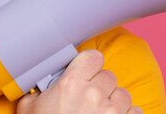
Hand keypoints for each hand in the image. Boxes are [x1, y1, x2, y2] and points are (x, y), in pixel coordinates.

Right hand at [17, 50, 141, 113]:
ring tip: (102, 111)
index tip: (86, 71)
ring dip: (114, 101)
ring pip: (123, 93)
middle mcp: (94, 94)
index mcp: (71, 85)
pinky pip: (136, 111)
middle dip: (100, 85)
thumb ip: (36, 92)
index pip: (92, 57)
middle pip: (108, 75)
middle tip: (90, 97)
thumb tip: (37, 86)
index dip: (90, 64)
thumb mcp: (30, 109)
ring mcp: (112, 112)